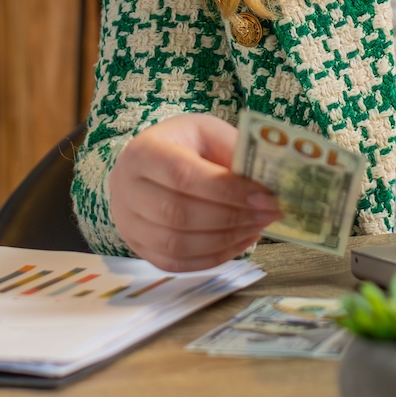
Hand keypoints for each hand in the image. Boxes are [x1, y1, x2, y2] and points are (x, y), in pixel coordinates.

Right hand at [108, 113, 283, 270]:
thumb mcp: (208, 132)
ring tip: (256, 227)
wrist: (146, 165)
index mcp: (144, 152)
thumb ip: (233, 151)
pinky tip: (239, 242)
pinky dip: (213, 257)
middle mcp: (127, 189)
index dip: (227, 191)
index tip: (266, 198)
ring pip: (178, 245)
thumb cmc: (182, 146)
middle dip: (232, 218)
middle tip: (268, 214)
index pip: (183, 176)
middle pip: (179, 214)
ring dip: (225, 240)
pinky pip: (177, 263)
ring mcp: (128, 223)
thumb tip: (267, 183)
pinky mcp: (138, 247)